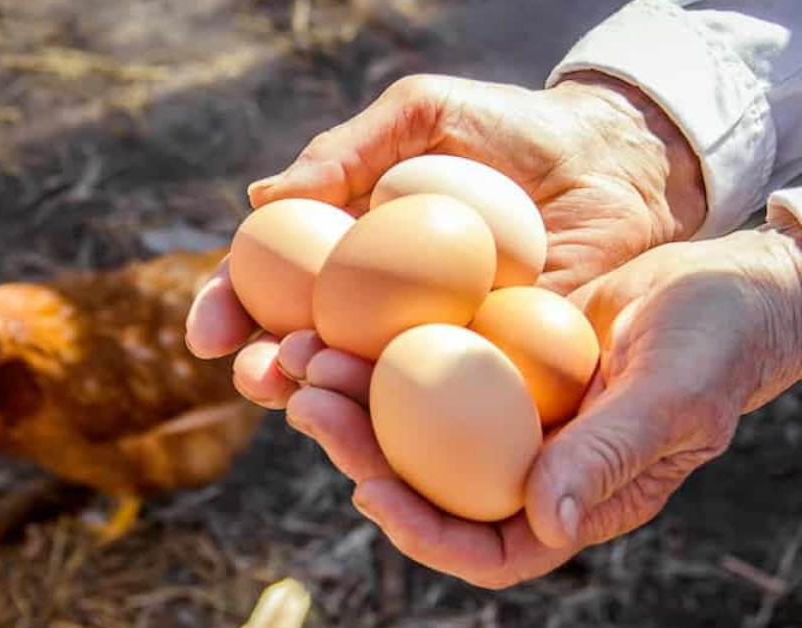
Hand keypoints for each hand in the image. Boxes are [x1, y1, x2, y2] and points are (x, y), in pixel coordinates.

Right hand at [185, 71, 705, 408]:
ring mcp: (426, 341)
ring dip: (323, 398)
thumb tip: (261, 198)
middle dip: (265, 369)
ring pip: (359, 383)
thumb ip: (344, 150)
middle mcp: (374, 303)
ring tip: (306, 393)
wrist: (613, 159)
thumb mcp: (422, 116)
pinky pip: (437, 401)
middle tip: (258, 377)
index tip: (209, 335)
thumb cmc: (510, 129)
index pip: (269, 284)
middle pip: (300, 346)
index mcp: (344, 248)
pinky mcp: (485, 370)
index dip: (229, 310)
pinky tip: (382, 421)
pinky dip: (404, 417)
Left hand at [279, 218, 801, 588]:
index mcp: (570, 500)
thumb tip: (547, 522)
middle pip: (425, 484)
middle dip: (358, 449)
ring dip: (352, 396)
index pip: (485, 548)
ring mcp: (502, 413)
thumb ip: (612, 455)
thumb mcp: (673, 395)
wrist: (722, 281)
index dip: (421, 531)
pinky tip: (336, 318)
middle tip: (307, 402)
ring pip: (410, 423)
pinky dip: (378, 348)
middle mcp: (525, 466)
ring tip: (303, 353)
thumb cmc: (717, 343)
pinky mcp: (487, 361)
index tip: (369, 488)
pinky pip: (423, 364)